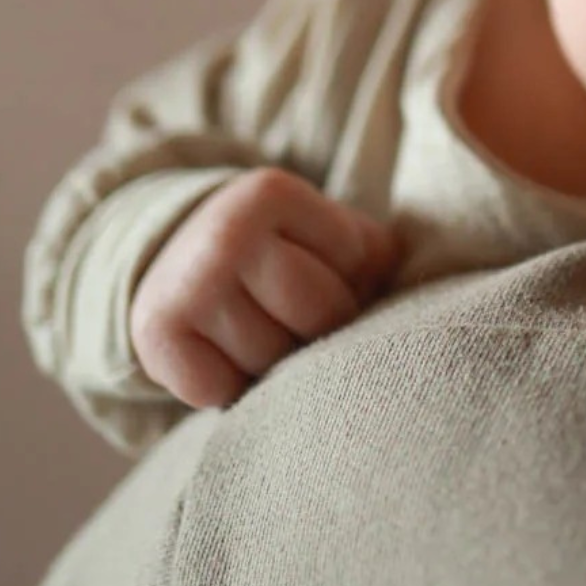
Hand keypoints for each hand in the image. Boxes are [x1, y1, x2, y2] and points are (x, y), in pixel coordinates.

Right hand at [129, 168, 399, 409]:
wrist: (173, 258)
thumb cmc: (277, 251)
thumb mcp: (324, 231)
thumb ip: (377, 254)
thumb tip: (428, 301)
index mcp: (272, 193)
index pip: (356, 262)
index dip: (351, 282)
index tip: (322, 273)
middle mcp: (225, 234)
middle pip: (318, 315)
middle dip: (320, 329)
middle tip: (296, 320)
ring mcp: (188, 285)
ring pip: (274, 361)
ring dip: (279, 366)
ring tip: (262, 336)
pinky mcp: (157, 336)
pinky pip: (223, 392)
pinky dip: (233, 388)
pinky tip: (227, 357)